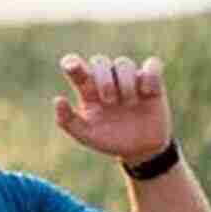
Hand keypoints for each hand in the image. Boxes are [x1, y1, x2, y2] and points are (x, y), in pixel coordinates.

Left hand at [53, 53, 172, 165]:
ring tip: (128, 103)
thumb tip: (58, 100)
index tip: (71, 66)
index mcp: (89, 91)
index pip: (78, 71)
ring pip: (124, 63)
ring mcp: (129, 79)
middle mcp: (108, 80)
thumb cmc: (109, 139)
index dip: (73, 64)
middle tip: (108, 101)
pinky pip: (152, 65)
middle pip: (100, 61)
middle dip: (103, 79)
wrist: (139, 150)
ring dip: (125, 83)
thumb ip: (68, 121)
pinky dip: (149, 77)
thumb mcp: (86, 136)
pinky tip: (147, 94)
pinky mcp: (152, 81)